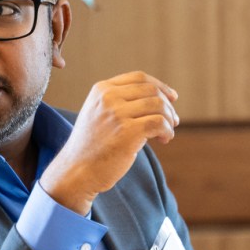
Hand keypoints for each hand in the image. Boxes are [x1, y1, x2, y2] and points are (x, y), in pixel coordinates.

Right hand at [40, 71, 178, 214]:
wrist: (77, 171)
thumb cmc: (92, 146)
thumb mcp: (98, 114)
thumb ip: (120, 102)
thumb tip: (159, 99)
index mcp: (101, 89)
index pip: (138, 78)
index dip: (160, 86)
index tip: (171, 98)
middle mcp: (108, 97)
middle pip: (151, 91)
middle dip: (167, 105)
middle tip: (173, 121)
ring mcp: (117, 114)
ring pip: (158, 106)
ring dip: (169, 119)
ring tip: (166, 133)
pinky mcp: (128, 132)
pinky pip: (159, 123)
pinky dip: (167, 131)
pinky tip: (164, 140)